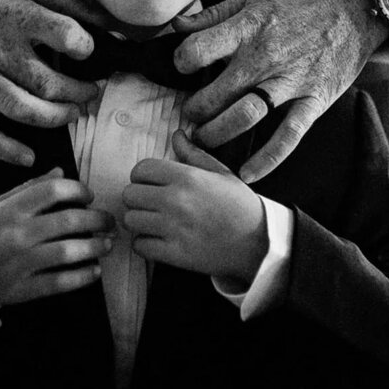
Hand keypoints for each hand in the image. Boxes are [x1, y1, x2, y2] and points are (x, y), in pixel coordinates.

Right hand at [0, 0, 107, 165]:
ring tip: (71, 114)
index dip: (85, 47)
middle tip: (90, 92)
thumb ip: (70, 0)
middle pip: (44, 81)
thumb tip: (115, 22)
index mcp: (12, 11)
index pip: (63, 35)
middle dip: (77, 93)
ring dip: (52, 118)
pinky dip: (3, 148)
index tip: (88, 51)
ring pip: (17, 108)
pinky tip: (28, 156)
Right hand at [0, 167, 114, 306]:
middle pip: (69, 221)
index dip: (78, 190)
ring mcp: (20, 263)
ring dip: (95, 247)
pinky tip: (94, 270)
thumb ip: (30, 188)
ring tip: (107, 244)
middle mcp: (18, 234)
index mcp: (11, 209)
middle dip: (97, 219)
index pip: (53, 190)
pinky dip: (82, 277)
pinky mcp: (23, 289)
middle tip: (108, 221)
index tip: (88, 196)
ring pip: (68, 252)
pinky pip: (60, 282)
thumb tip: (60, 173)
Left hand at [122, 130, 266, 282]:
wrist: (259, 242)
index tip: (151, 184)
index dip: (142, 176)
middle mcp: (175, 200)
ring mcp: (172, 228)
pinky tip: (158, 240)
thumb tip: (177, 135)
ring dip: (138, 221)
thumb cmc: (240, 206)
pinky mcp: (173, 254)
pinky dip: (144, 244)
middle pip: (129, 194)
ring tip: (153, 222)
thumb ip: (194, 153)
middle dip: (138, 198)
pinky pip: (139, 245)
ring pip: (130, 220)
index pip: (140, 169)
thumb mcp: (221, 173)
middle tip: (151, 204)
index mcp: (186, 177)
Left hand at [172, 0, 388, 182]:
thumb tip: (176, 26)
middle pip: (216, 93)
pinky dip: (267, 158)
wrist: (354, 5)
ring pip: (245, 116)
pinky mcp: (313, 99)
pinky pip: (289, 135)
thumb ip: (213, 14)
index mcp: (248, 27)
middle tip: (190, 115)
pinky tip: (246, 174)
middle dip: (194, 109)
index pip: (197, 50)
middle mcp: (266, 56)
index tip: (183, 67)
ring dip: (217, 133)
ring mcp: (291, 81)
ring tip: (203, 137)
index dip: (182, 61)